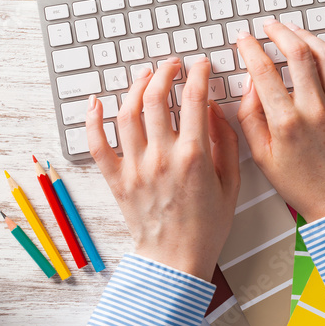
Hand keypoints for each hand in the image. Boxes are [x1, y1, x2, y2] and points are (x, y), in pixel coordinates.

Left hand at [86, 57, 239, 279]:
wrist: (175, 260)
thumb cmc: (206, 227)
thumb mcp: (231, 183)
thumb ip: (225, 142)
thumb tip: (214, 109)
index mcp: (193, 156)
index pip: (194, 98)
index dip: (198, 73)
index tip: (200, 64)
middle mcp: (161, 157)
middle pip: (155, 97)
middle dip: (164, 72)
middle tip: (172, 65)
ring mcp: (135, 167)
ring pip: (127, 113)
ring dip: (135, 87)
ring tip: (144, 76)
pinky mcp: (117, 179)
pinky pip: (97, 144)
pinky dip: (93, 120)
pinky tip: (96, 102)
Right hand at [236, 22, 324, 221]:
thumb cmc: (302, 185)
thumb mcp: (262, 157)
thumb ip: (250, 117)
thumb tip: (250, 84)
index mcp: (287, 123)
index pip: (263, 71)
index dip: (250, 48)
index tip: (244, 40)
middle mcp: (316, 110)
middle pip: (297, 53)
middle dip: (279, 32)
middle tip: (268, 27)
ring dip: (308, 35)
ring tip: (294, 30)